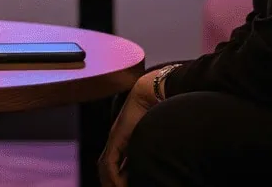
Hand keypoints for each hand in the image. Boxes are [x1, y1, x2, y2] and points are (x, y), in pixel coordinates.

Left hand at [99, 71, 160, 186]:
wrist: (152, 93)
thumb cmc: (160, 109)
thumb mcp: (156, 133)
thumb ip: (154, 145)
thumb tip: (166, 160)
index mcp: (125, 139)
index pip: (116, 163)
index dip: (119, 177)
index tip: (126, 185)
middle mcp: (117, 140)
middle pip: (107, 166)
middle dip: (111, 181)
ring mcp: (115, 138)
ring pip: (105, 167)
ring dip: (110, 181)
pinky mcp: (116, 137)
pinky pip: (109, 163)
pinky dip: (114, 176)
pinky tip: (120, 184)